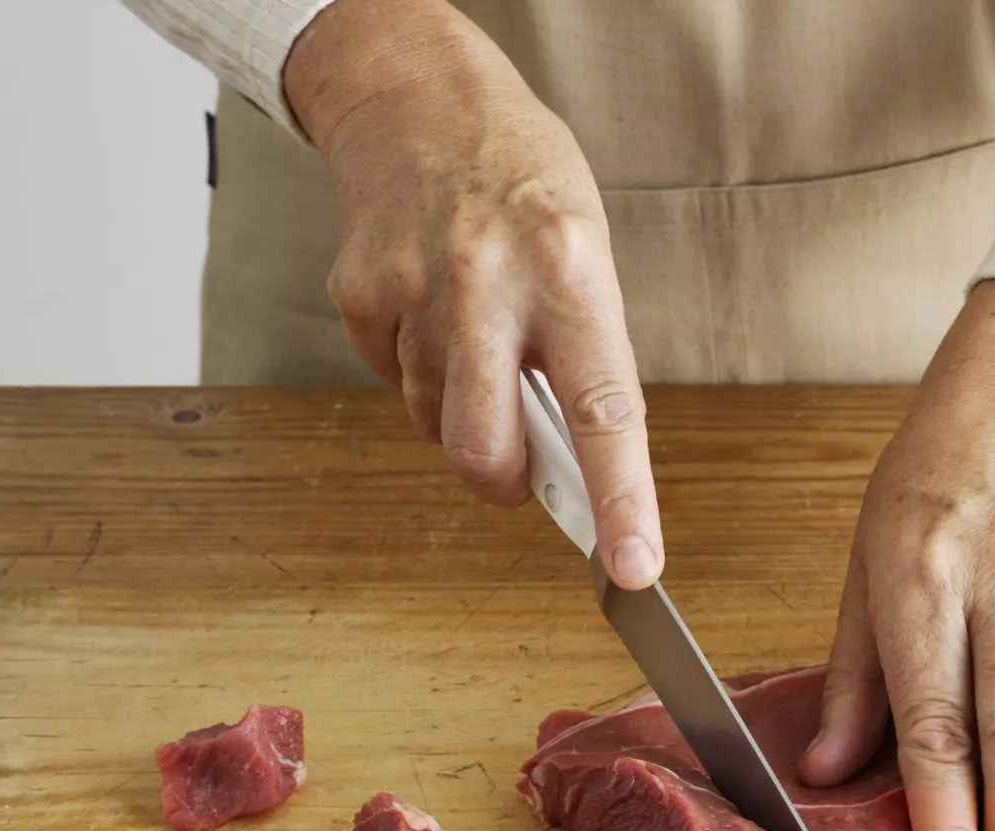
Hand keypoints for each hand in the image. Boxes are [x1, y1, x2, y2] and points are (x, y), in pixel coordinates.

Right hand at [284, 0, 662, 586]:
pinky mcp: (360, 295)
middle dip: (502, 484)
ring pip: (433, 421)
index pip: (605, 414)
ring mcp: (417, 292)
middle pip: (484, 451)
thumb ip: (580, 357)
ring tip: (475, 336)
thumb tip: (573, 465)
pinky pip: (391, 380)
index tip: (634, 567)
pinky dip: (414, 369)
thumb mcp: (585, 254)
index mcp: (571, 274)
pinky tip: (430, 311)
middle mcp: (490, 286)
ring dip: (457, 411)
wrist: (419, 99)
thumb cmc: (521, 182)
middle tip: (520, 471)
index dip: (622, 502)